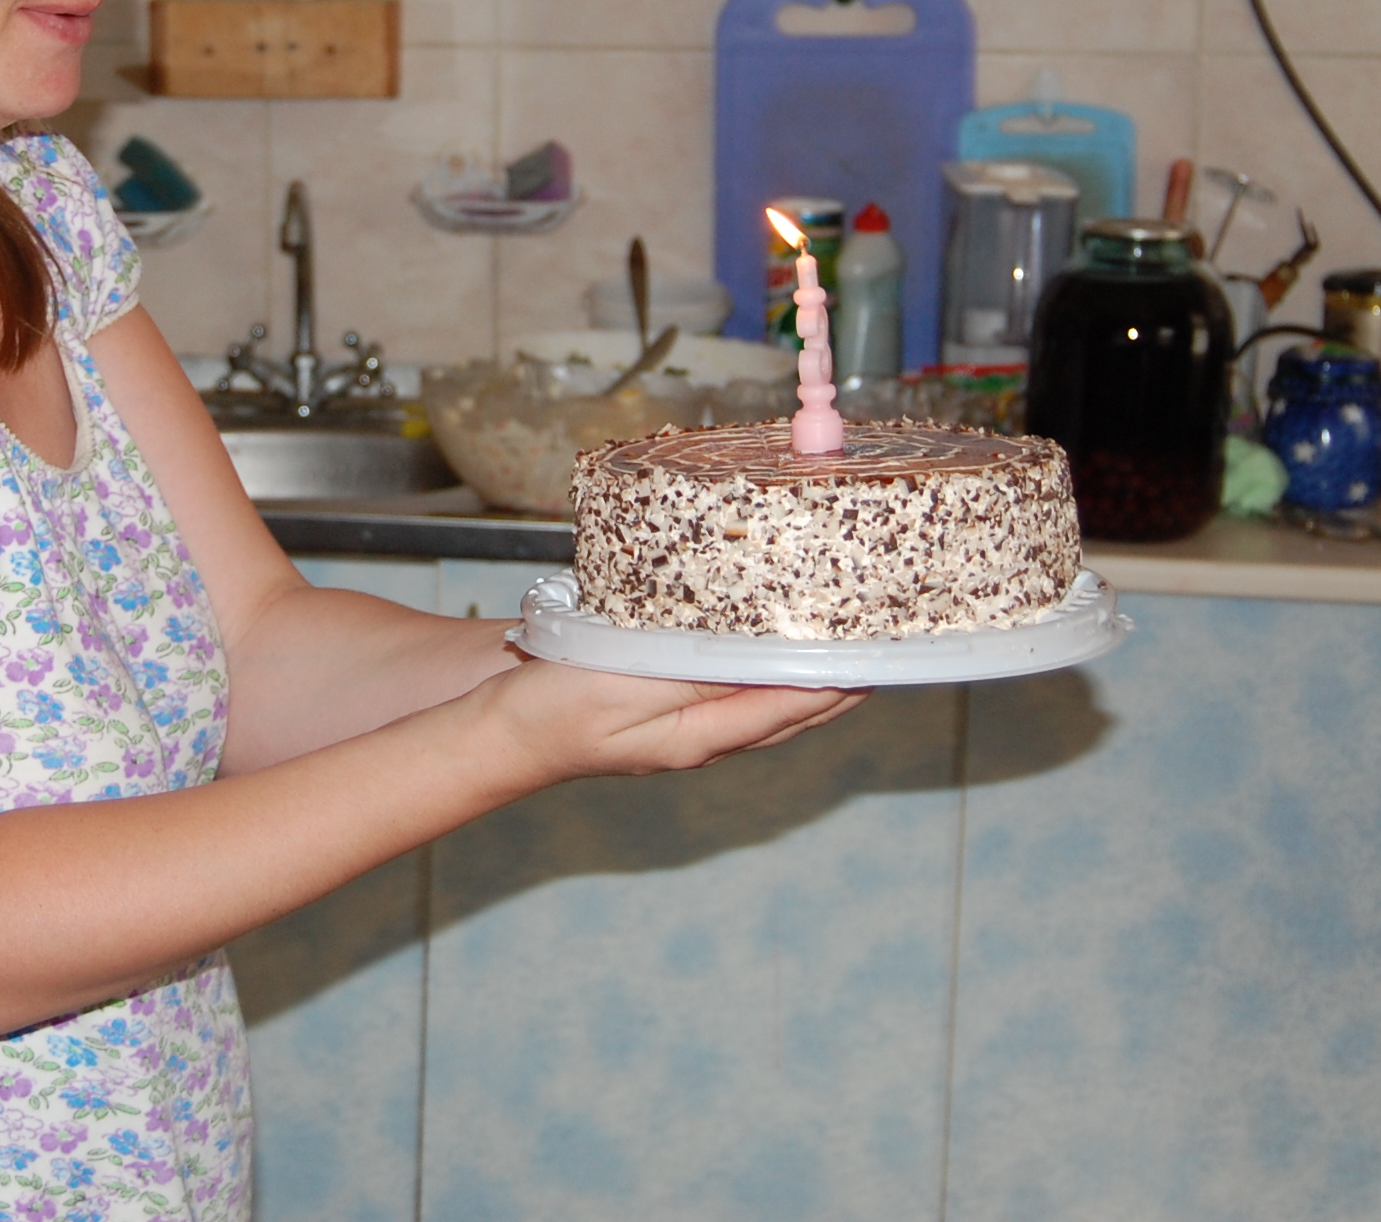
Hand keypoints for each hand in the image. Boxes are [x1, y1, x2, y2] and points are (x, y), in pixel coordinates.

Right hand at [474, 656, 866, 784]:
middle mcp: (702, 737)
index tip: (883, 651)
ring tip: (843, 643)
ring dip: (808, 675)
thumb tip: (771, 666)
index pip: (793, 707)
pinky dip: (764, 668)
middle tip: (882, 644)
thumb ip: (700, 674)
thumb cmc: (554, 708)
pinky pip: (733, 690)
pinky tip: (765, 645)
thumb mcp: (629, 683)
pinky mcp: (663, 707)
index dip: (843, 679)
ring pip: (767, 703)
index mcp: (701, 736)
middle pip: (792, 712)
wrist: (497, 732)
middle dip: (840, 681)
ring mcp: (684, 727)